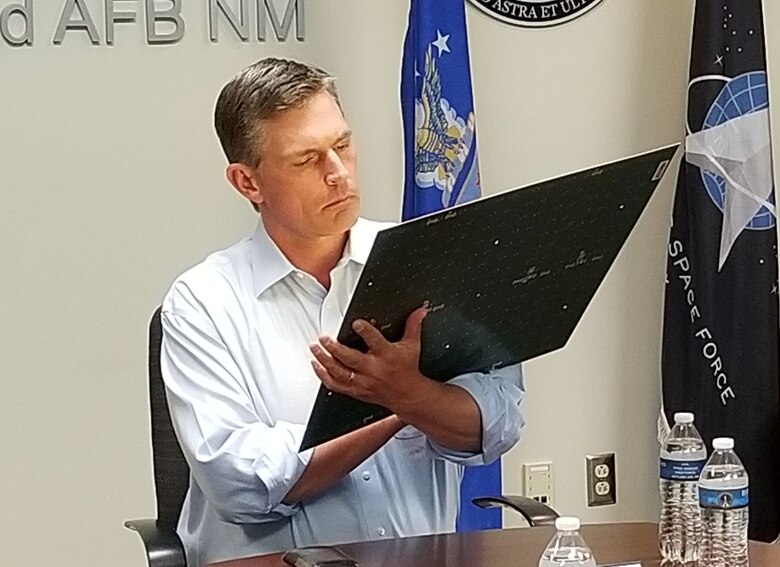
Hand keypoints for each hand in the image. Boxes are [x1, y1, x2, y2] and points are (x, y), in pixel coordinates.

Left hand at [309, 306, 428, 411]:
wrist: (407, 395)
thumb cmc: (407, 370)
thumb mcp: (412, 346)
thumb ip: (413, 326)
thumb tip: (419, 311)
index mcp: (386, 356)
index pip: (375, 342)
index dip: (365, 331)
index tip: (356, 323)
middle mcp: (373, 369)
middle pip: (351, 359)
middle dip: (335, 348)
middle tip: (324, 338)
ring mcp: (362, 381)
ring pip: (340, 372)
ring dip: (325, 360)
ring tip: (315, 348)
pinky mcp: (356, 390)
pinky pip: (336, 385)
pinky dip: (323, 376)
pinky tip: (316, 365)